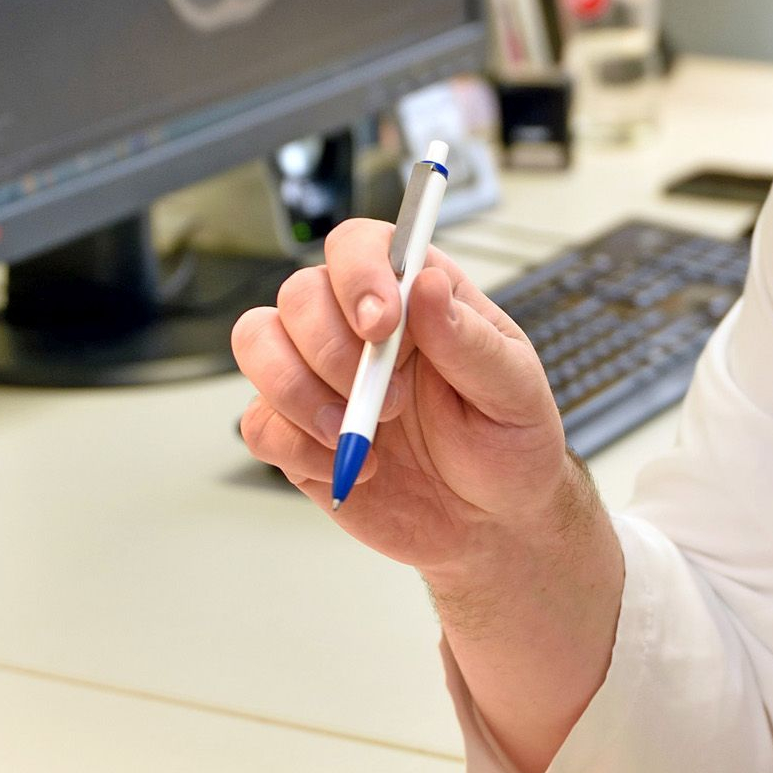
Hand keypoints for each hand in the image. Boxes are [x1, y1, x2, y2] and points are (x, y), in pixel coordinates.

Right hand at [233, 220, 572, 571]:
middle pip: (299, 294)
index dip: (358, 274)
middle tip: (391, 402)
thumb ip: (470, 341)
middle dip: (334, 350)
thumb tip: (427, 285)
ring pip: (258, 343)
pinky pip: (258, 422)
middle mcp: (357, 328)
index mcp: (414, 298)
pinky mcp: (297, 432)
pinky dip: (298, 447)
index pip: (359, 246)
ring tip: (357, 436)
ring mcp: (320, 378)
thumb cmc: (508, 447)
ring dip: (301, 393)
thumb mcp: (515, 393)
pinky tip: (348, 466)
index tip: (383, 325)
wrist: (490, 526)